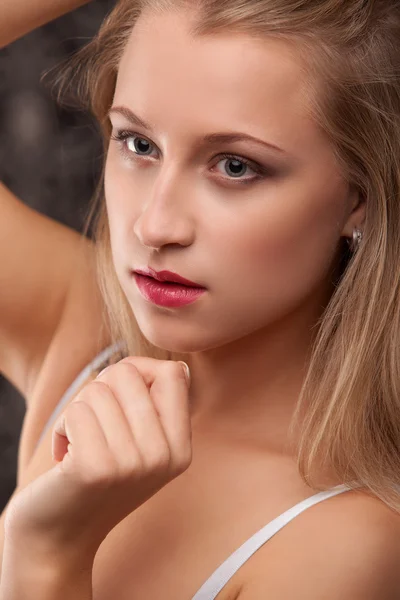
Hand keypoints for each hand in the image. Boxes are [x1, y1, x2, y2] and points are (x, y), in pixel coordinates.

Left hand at [5, 357, 191, 559]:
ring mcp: (132, 464)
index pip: (174, 372)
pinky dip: (62, 428)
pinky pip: (76, 411)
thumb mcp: (142, 445)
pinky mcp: (96, 467)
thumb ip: (156, 406)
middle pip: (128, 373)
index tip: (120, 400)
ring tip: (81, 443)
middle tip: (94, 424)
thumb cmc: (97, 476)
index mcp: (181, 449)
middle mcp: (164, 457)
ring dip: (78, 412)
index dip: (139, 372)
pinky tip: (65, 455)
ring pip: (97, 390)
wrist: (61, 536)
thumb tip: (177, 367)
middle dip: (100, 389)